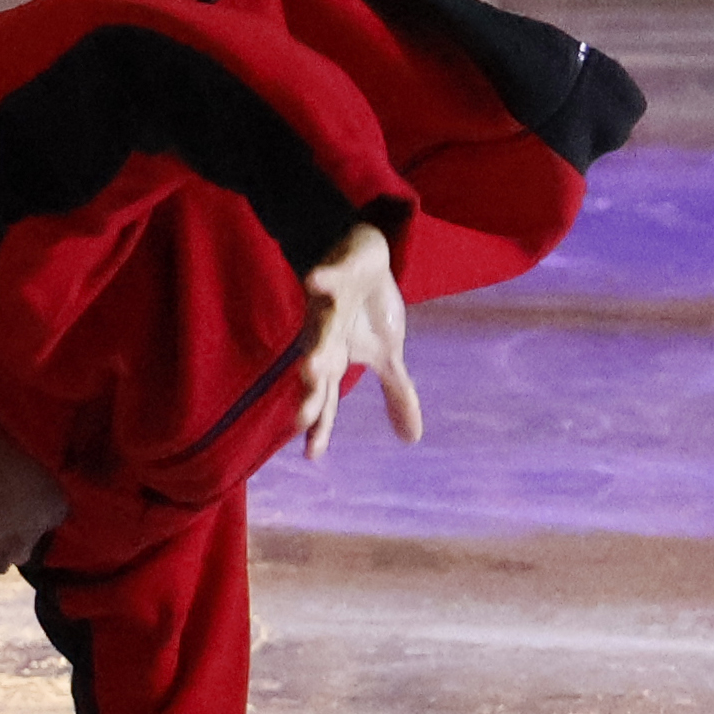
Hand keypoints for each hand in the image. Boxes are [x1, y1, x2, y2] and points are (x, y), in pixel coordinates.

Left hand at [295, 221, 421, 460]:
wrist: (360, 256)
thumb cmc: (367, 310)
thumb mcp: (387, 354)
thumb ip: (396, 395)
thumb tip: (413, 440)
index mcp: (337, 357)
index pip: (326, 398)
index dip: (319, 425)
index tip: (313, 456)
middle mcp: (326, 336)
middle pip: (318, 368)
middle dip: (311, 392)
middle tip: (300, 420)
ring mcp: (328, 305)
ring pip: (320, 328)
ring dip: (317, 346)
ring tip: (311, 365)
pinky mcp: (335, 272)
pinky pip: (327, 276)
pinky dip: (323, 279)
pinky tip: (315, 282)